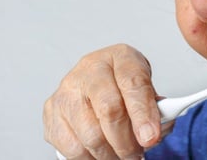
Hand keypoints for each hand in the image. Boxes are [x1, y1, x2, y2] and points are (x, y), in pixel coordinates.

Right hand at [44, 44, 162, 158]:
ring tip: (122, 156)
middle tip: (137, 154)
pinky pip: (71, 147)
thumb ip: (154, 109)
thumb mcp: (147, 89)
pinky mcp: (51, 112)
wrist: (98, 81)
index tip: (151, 137)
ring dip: (110, 155)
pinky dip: (91, 159)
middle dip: (127, 141)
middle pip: (109, 110)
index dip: (143, 114)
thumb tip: (152, 134)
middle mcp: (90, 69)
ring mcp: (67, 90)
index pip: (132, 83)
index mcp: (120, 57)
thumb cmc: (125, 86)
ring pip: (90, 134)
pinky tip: (102, 155)